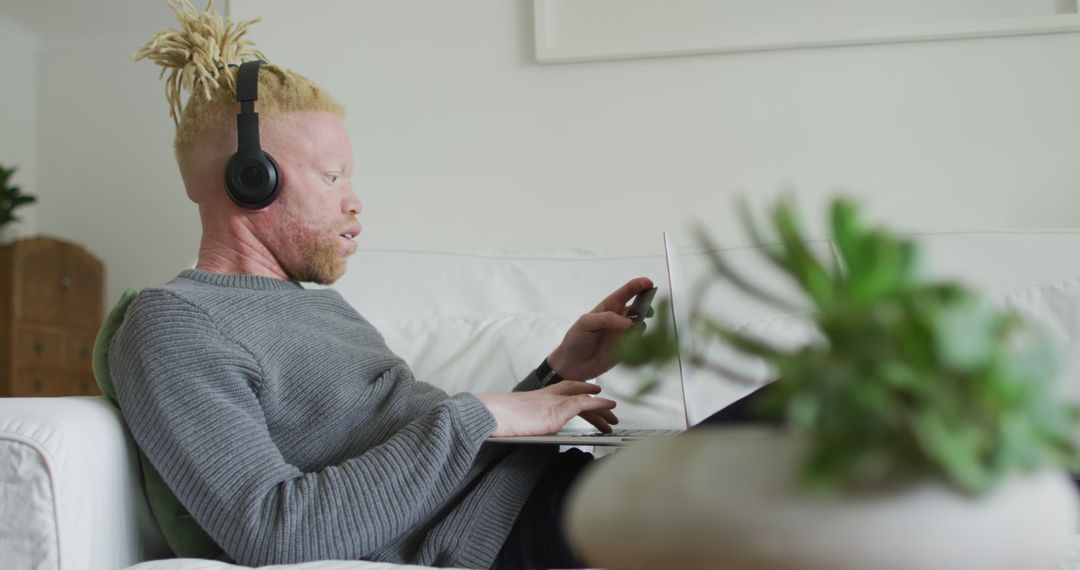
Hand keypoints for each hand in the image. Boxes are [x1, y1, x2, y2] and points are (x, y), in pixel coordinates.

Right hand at [477, 381, 617, 436]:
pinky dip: (598, 405)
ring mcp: (551, 403)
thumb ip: (523, 425)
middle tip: (605, 401)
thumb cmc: (493, 421)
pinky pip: (583, 404)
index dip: (575, 388)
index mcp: (534, 398)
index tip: (587, 390)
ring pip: (582, 398)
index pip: (560, 389)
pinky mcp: (555, 412)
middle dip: (590, 395)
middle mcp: (545, 397)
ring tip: (614, 409)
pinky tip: (609, 407)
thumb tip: (525, 434)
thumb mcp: (512, 422)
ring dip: (600, 404)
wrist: (488, 416)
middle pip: (573, 390)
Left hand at [548, 277, 654, 381]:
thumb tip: (629, 323)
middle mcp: (619, 318)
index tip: (649, 283)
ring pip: (640, 324)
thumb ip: (606, 319)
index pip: (626, 292)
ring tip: (638, 329)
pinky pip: (639, 341)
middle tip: (649, 310)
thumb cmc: (576, 339)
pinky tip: (637, 342)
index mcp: (608, 307)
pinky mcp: (627, 349)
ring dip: (644, 323)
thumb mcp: (586, 323)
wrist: (573, 364)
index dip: (638, 285)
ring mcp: (623, 333)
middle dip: (647, 304)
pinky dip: (642, 339)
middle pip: (638, 307)